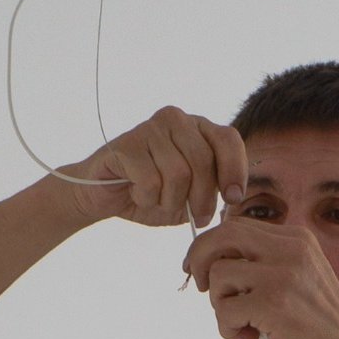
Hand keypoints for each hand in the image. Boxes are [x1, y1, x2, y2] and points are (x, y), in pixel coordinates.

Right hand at [68, 105, 248, 229]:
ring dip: (170, 201)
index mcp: (197, 128)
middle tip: (195, 217)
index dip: (235, 170)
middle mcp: (176, 120)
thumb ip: (214, 191)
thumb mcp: (192, 196)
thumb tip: (234, 196)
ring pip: (178, 174)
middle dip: (202, 198)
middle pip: (203, 162)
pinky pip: (150, 181)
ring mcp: (150, 128)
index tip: (233, 198)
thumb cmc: (152, 195)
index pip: (228, 139)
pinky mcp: (126, 144)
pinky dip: (146, 198)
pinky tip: (136, 193)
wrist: (103, 197)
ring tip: (158, 201)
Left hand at [181, 217, 338, 338]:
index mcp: (297, 239)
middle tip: (198, 286)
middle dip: (199, 259)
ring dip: (219, 304)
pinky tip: (249, 338)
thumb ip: (264, 263)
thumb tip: (210, 257)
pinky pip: (224, 309)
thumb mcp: (296, 278)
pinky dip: (227, 329)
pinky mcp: (273, 304)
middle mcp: (291, 249)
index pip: (237, 225)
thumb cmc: (316, 325)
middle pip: (222, 236)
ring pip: (219, 274)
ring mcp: (283, 275)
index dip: (209, 246)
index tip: (199, 268)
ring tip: (242, 322)